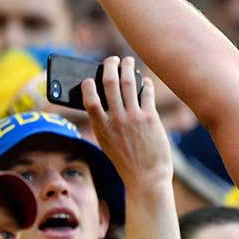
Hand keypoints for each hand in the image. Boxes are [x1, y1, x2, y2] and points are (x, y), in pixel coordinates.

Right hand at [83, 56, 171, 187]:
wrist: (147, 178)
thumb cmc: (127, 162)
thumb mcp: (108, 144)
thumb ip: (105, 123)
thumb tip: (106, 98)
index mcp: (102, 128)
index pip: (89, 99)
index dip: (88, 85)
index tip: (90, 78)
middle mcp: (116, 120)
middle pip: (109, 84)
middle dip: (110, 66)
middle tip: (111, 60)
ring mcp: (134, 117)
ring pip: (128, 83)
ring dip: (128, 68)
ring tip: (128, 62)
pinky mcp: (151, 118)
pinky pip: (146, 93)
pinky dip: (145, 84)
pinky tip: (145, 81)